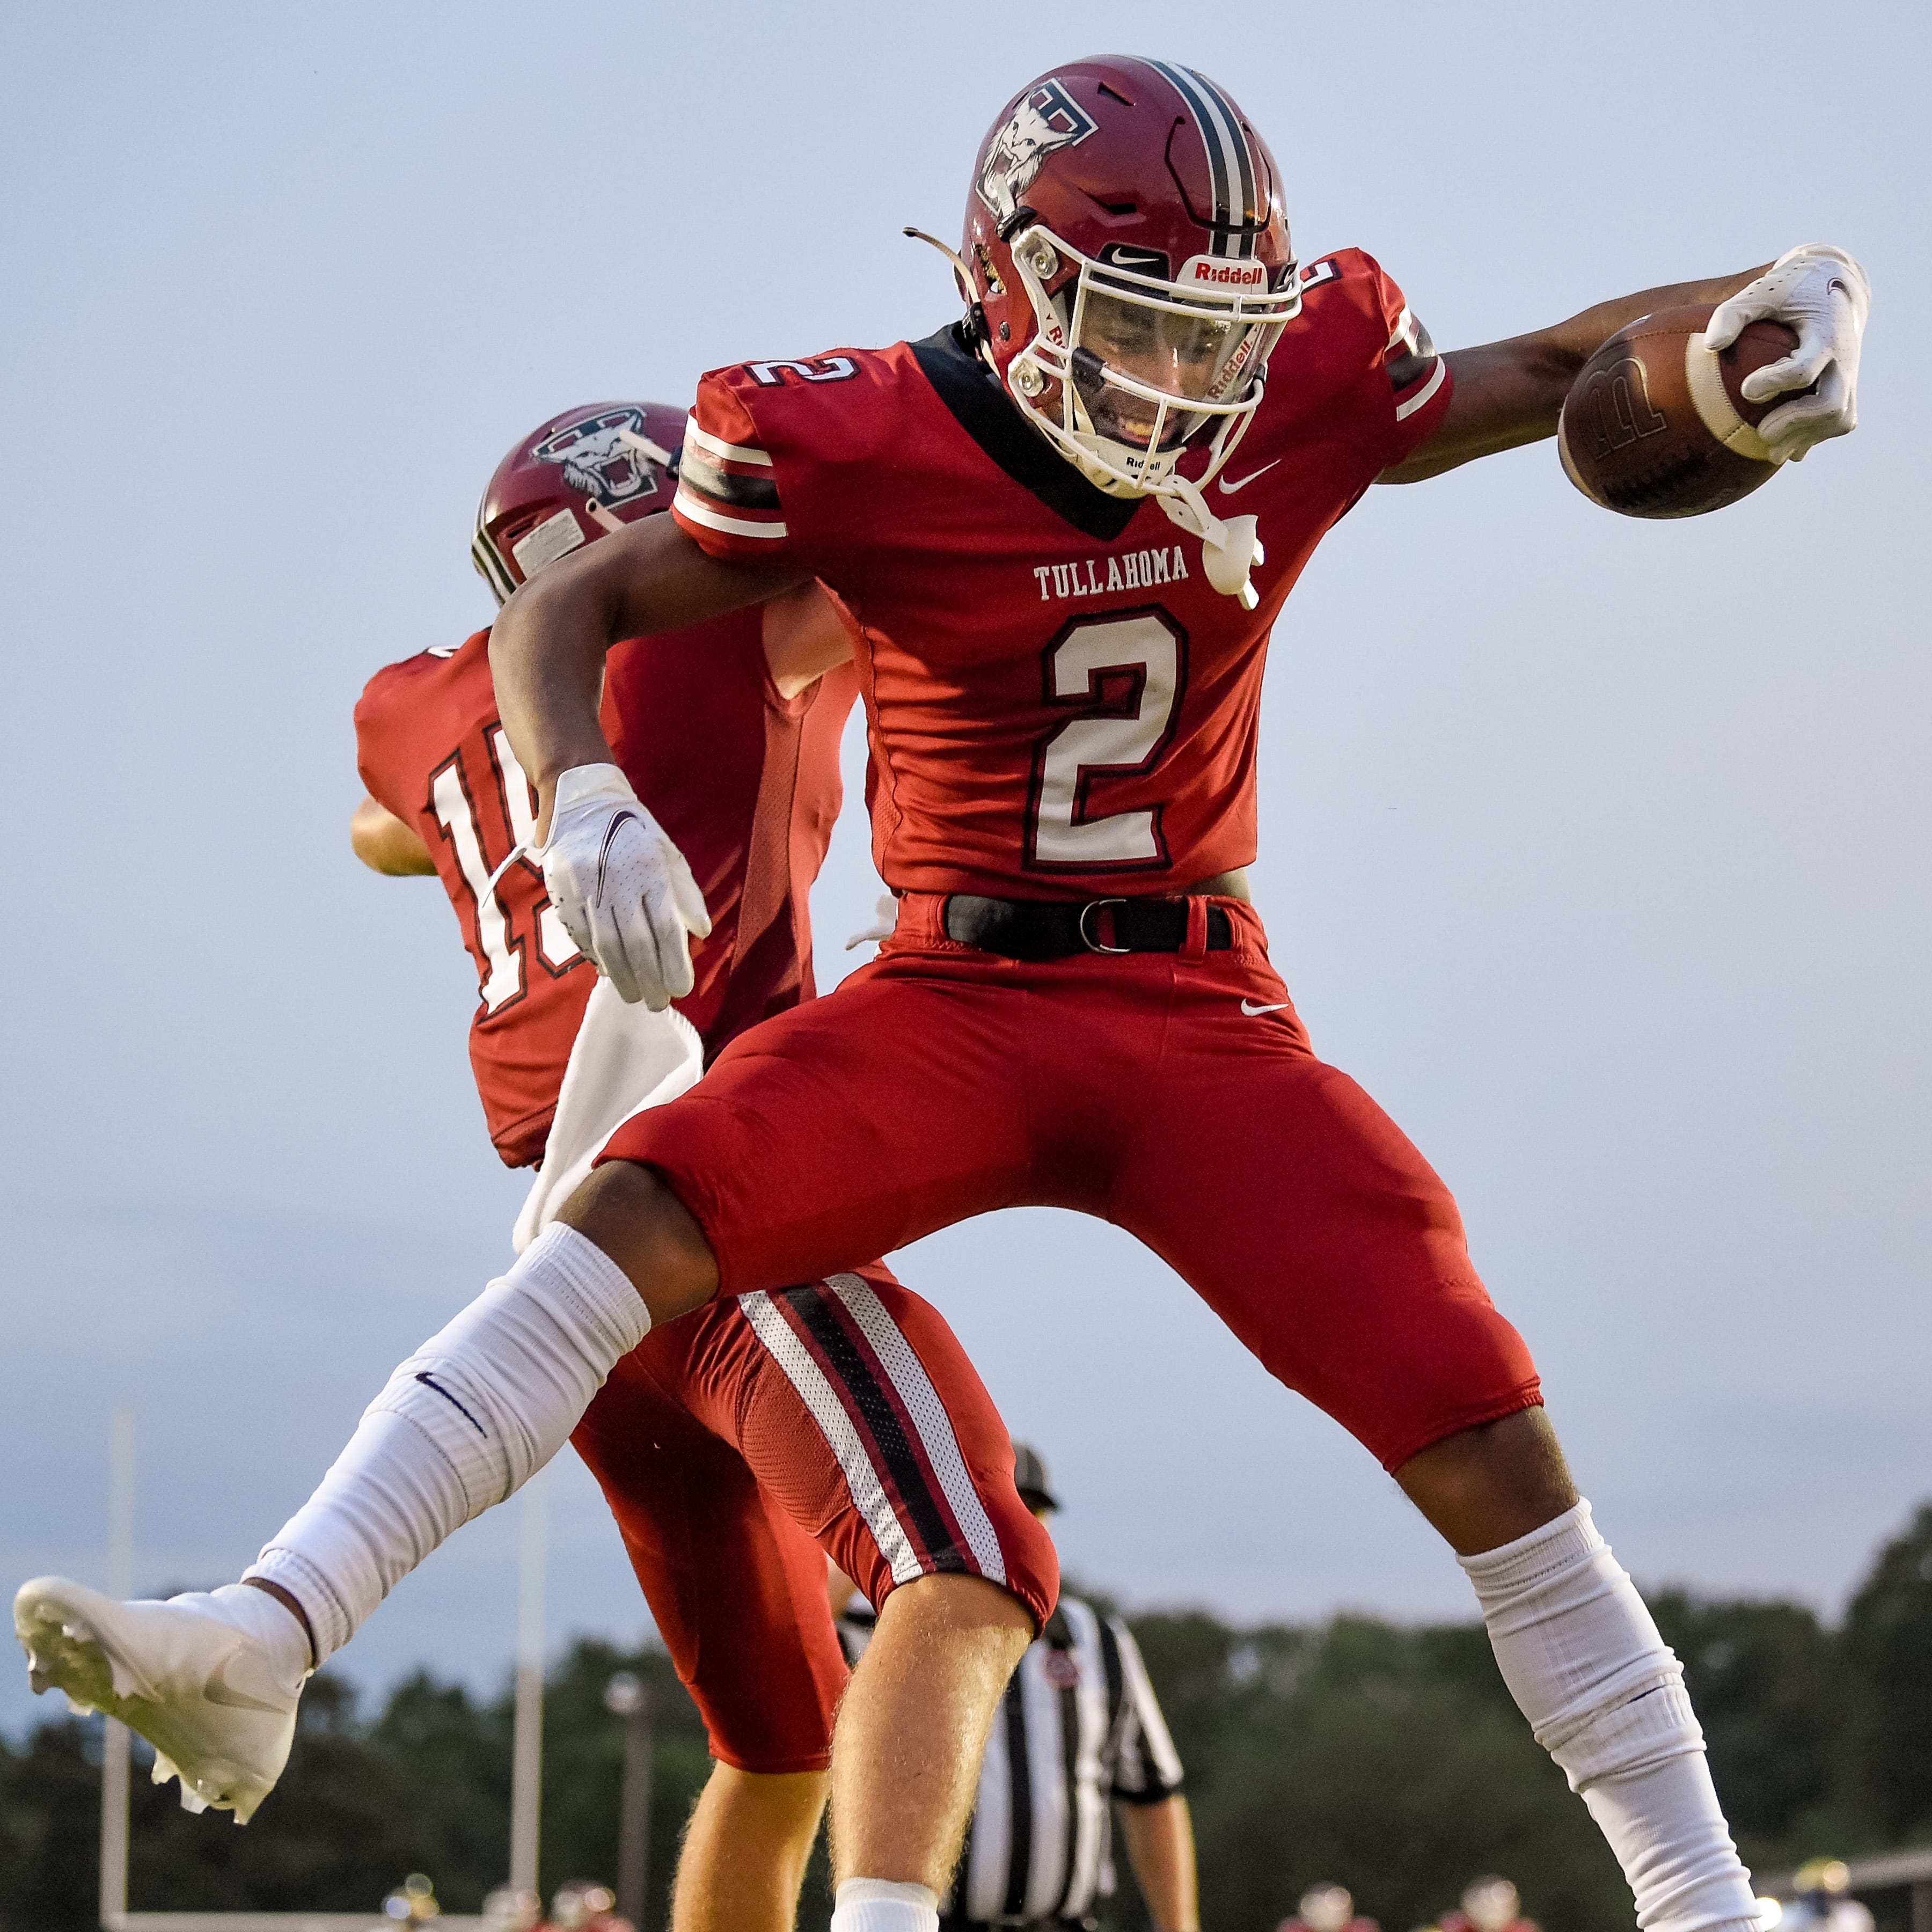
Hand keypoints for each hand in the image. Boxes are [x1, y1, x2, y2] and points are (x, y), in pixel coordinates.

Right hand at [538, 764, 710, 1008]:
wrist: (582, 799)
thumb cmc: (634, 830)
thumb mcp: (668, 853)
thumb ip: (685, 894)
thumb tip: (702, 932)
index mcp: (649, 871)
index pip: (665, 929)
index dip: (674, 964)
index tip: (682, 989)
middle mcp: (617, 881)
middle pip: (636, 944)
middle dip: (650, 980)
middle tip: (659, 1004)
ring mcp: (586, 888)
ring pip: (606, 944)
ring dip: (622, 977)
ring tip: (635, 997)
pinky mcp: (562, 891)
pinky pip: (580, 934)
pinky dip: (595, 957)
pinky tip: (608, 973)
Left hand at [1705, 243, 1869, 461]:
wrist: (1834, 285)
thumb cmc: (1789, 291)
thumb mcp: (1761, 292)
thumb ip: (1734, 313)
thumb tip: (1711, 344)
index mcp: (1825, 333)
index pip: (1805, 369)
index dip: (1776, 382)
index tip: (1747, 389)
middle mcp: (1843, 358)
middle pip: (1830, 404)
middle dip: (1795, 423)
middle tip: (1761, 432)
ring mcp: (1848, 375)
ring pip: (1839, 419)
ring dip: (1804, 437)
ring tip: (1769, 449)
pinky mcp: (1847, 388)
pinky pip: (1840, 422)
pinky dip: (1814, 438)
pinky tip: (1785, 450)